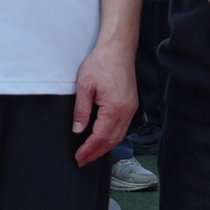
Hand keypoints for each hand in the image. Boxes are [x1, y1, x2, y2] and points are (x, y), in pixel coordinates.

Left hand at [70, 27, 135, 162]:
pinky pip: (123, 128)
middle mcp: (126, 112)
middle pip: (111, 141)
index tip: (79, 158)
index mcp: (114, 109)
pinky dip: (113, 137)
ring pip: (119, 136)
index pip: (100, 137)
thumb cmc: (101, 63)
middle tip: (82, 161)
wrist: (118, 49)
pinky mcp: (131, 104)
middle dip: (96, 153)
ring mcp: (131, 109)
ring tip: (91, 154)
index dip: (88, 150)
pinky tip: (104, 139)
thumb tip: (78, 130)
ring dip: (105, 147)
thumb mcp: (84, 86)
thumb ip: (81, 110)